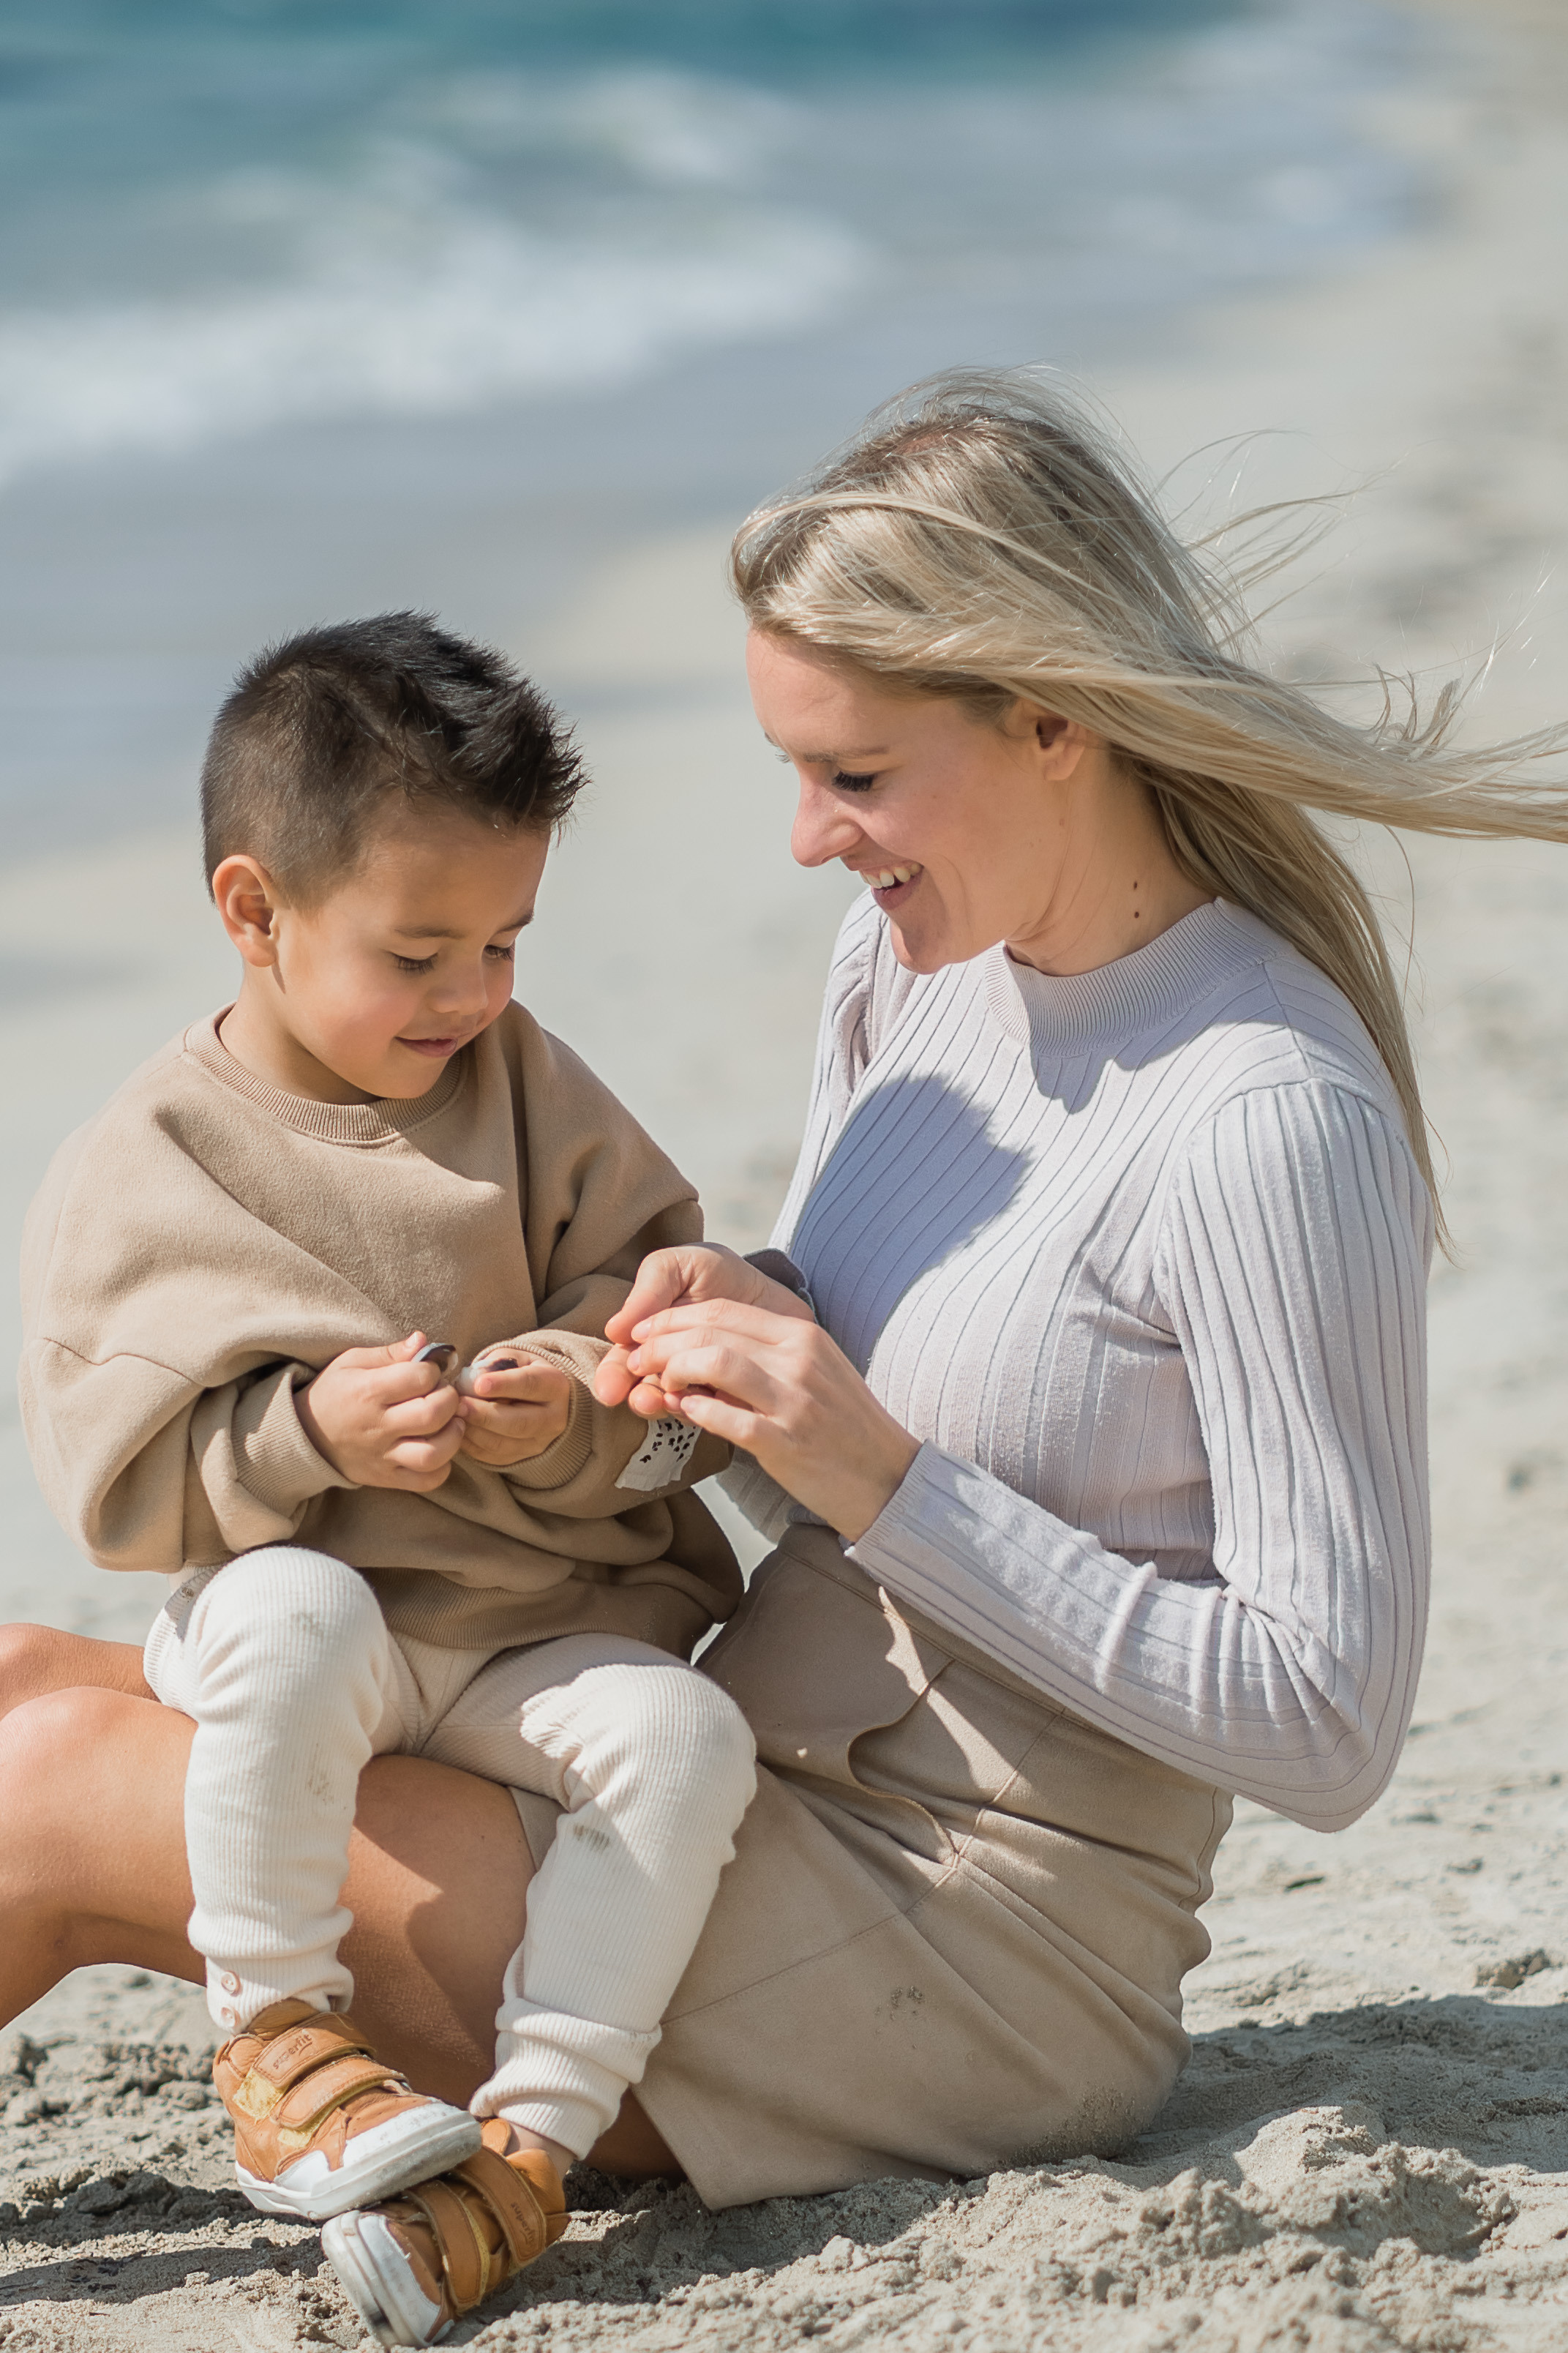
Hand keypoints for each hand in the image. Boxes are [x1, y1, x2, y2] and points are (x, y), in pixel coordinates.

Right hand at [297, 1333, 465, 1491]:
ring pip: (432, 1454)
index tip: (430, 1371)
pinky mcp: (386, 1478)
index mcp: (368, 1391)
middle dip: (450, 1399)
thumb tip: (423, 1340)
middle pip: (432, 1415)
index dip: (434, 1370)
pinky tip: (440, 1448)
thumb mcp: (352, 1362)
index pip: (418, 1378)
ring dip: (453, 1436)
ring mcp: (382, 1456)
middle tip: (445, 1395)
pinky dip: (442, 1468)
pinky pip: (425, 1481)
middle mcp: (377, 1426)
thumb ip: (390, 1352)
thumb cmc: (334, 1393)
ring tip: (451, 1423)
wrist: (305, 1437)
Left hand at [457, 1349, 573, 1466]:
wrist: (540, 1398)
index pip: (530, 1385)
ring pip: (503, 1444)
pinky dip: (472, 1445)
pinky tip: (459, 1430)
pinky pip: (493, 1457)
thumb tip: (474, 1380)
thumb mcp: (516, 1358)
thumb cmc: (522, 1372)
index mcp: (555, 1386)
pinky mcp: (523, 1457)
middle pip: (518, 1423)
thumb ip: (497, 1363)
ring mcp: (539, 1442)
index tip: (479, 1384)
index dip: (504, 1385)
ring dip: (474, 1432)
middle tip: (459, 1406)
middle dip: (484, 1415)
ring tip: (455, 1416)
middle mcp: (553, 1418)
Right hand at [598, 1245, 813, 1416]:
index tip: (610, 1389)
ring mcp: (696, 1385)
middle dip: (636, 1396)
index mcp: (648, 1337)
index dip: (612, 1376)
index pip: (622, 1361)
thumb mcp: (684, 1266)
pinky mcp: (728, 1397)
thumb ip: (651, 1289)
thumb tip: (616, 1330)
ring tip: (662, 1400)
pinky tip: (697, 1399)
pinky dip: (701, 1407)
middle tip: (639, 1398)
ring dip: (664, 1404)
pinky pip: (712, 1409)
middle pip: (641, 1388)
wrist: (774, 1290)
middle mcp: (667, 1366)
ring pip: (672, 1403)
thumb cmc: (721, 1275)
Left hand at [616, 1300, 918, 1540]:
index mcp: (802, 1335)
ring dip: (673, 1371)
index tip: (645, 1334)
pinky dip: (694, 1411)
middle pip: (711, 1331)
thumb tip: (697, 1349)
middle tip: (636, 1361)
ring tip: (660, 1386)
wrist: (886, 1477)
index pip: (724, 1309)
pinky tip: (684, 1412)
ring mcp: (793, 1401)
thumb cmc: (841, 1425)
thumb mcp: (812, 1372)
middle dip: (660, 1343)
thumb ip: (762, 1355)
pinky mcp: (785, 1442)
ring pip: (714, 1363)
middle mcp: (798, 1360)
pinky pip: (725, 1417)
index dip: (673, 1318)